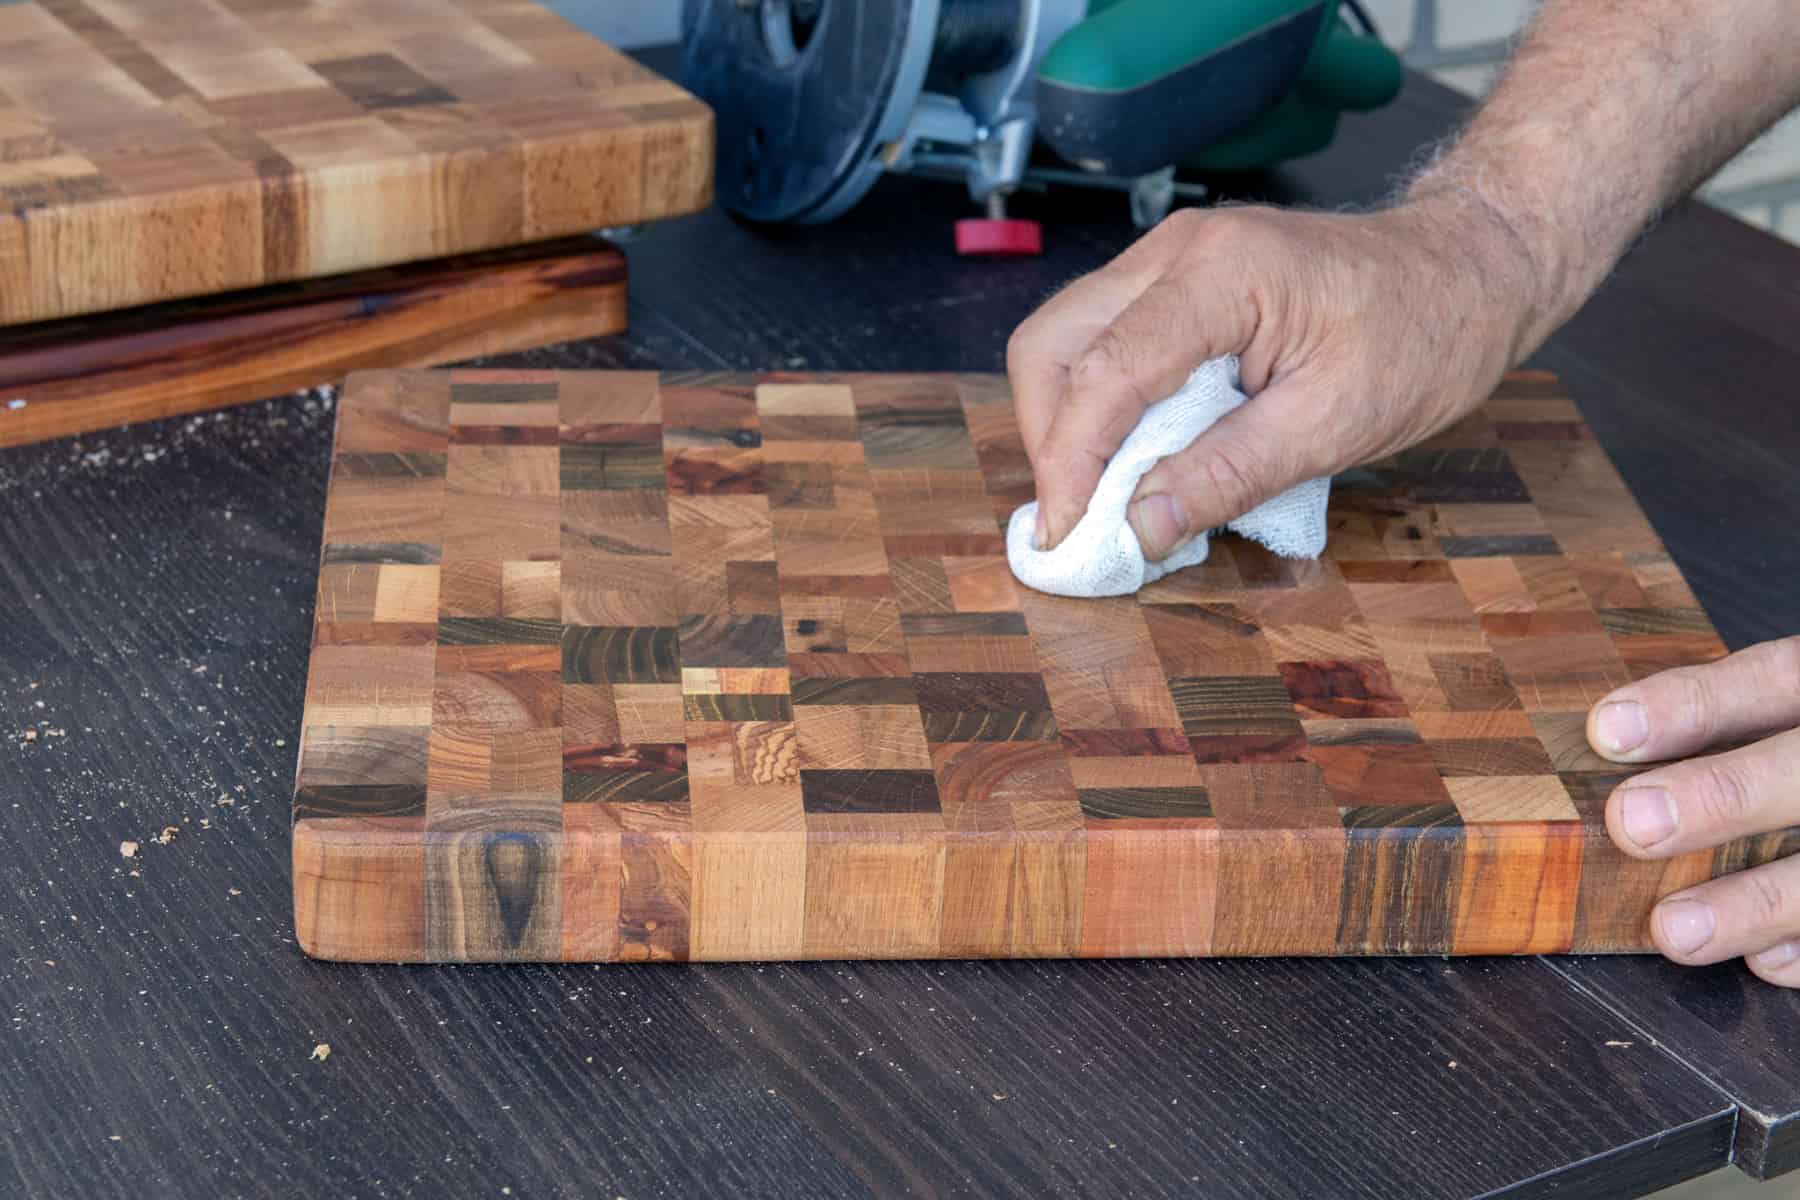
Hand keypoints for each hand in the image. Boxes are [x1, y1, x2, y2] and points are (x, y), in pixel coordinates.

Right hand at [1006, 197, 1541, 556]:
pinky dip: (1095, 405)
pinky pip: (1100, 340)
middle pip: (1051, 344)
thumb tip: (1138, 527)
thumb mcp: (1336, 424)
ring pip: (1062, 340)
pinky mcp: (1173, 280)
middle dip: (1050, 441)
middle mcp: (1177, 250)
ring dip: (1065, 424)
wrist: (1470, 267)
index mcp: (1222, 273)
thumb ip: (1229, 473)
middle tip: (1077, 522)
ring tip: (1099, 497)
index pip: (1104, 373)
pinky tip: (1128, 457)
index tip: (1067, 537)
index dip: (1072, 463)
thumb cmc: (1425, 333)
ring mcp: (1169, 257)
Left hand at [1588, 637, 1799, 983]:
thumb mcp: (1789, 711)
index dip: (1695, 704)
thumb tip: (1602, 747)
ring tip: (1674, 929)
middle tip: (1631, 823)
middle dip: (1726, 794)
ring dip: (1759, 900)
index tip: (1607, 731)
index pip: (1778, 676)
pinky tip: (1767, 961)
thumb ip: (1724, 722)